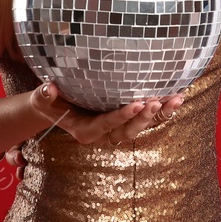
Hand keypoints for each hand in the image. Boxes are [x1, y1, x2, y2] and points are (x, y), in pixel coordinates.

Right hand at [23, 82, 184, 153]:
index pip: (106, 124)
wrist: (57, 108)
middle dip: (144, 117)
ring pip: (142, 126)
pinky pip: (147, 118)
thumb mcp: (42, 100)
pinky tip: (178, 97)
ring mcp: (117, 128)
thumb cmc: (50, 102)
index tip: (137, 104)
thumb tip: (49, 88)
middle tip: (158, 101)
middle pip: (128, 129)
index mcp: (86, 131)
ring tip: (177, 99)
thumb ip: (44, 95)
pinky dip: (163, 110)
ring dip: (160, 114)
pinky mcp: (127, 121)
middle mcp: (105, 133)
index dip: (122, 116)